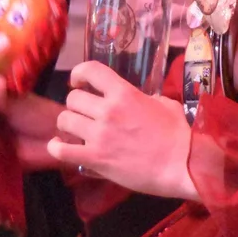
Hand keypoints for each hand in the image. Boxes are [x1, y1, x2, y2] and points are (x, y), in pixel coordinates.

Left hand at [48, 61, 197, 200]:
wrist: (181, 166)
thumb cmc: (178, 135)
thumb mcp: (165, 104)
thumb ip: (145, 99)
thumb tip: (138, 101)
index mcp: (124, 93)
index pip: (91, 70)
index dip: (79, 73)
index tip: (79, 82)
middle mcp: (107, 110)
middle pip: (73, 98)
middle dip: (76, 105)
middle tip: (84, 114)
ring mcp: (99, 135)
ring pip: (64, 120)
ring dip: (68, 124)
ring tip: (77, 130)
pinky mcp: (94, 158)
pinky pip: (61, 150)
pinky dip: (56, 147)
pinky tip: (59, 146)